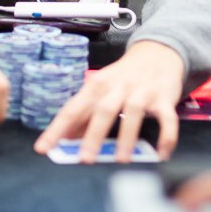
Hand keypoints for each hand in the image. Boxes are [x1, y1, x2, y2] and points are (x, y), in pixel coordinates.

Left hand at [34, 40, 184, 162]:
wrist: (158, 52)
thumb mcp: (100, 89)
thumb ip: (85, 113)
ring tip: (121, 159)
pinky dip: (166, 136)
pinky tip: (161, 154)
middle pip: (103, 110)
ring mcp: (142, 91)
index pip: (72, 109)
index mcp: (97, 85)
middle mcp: (118, 86)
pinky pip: (167, 118)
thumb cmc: (124, 77)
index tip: (43, 148)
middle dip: (93, 135)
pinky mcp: (164, 97)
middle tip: (84, 158)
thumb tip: (65, 138)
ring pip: (133, 113)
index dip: (57, 129)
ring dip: (127, 137)